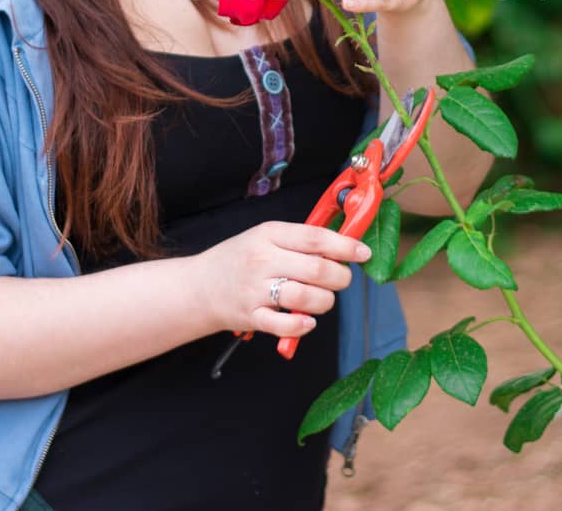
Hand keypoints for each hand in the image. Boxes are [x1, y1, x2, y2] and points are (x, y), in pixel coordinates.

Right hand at [193, 221, 367, 338]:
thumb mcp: (264, 237)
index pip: (315, 238)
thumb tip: (341, 247)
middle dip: (341, 278)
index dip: (345, 246)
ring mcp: (256, 290)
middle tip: (342, 279)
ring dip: (325, 301)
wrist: (198, 287)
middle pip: (318, 270)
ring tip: (322, 298)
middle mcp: (263, 261)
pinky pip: (286, 325)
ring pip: (308, 298)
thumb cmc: (238, 259)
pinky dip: (303, 325)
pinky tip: (307, 320)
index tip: (363, 252)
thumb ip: (299, 241)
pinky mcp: (251, 317)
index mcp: (269, 235)